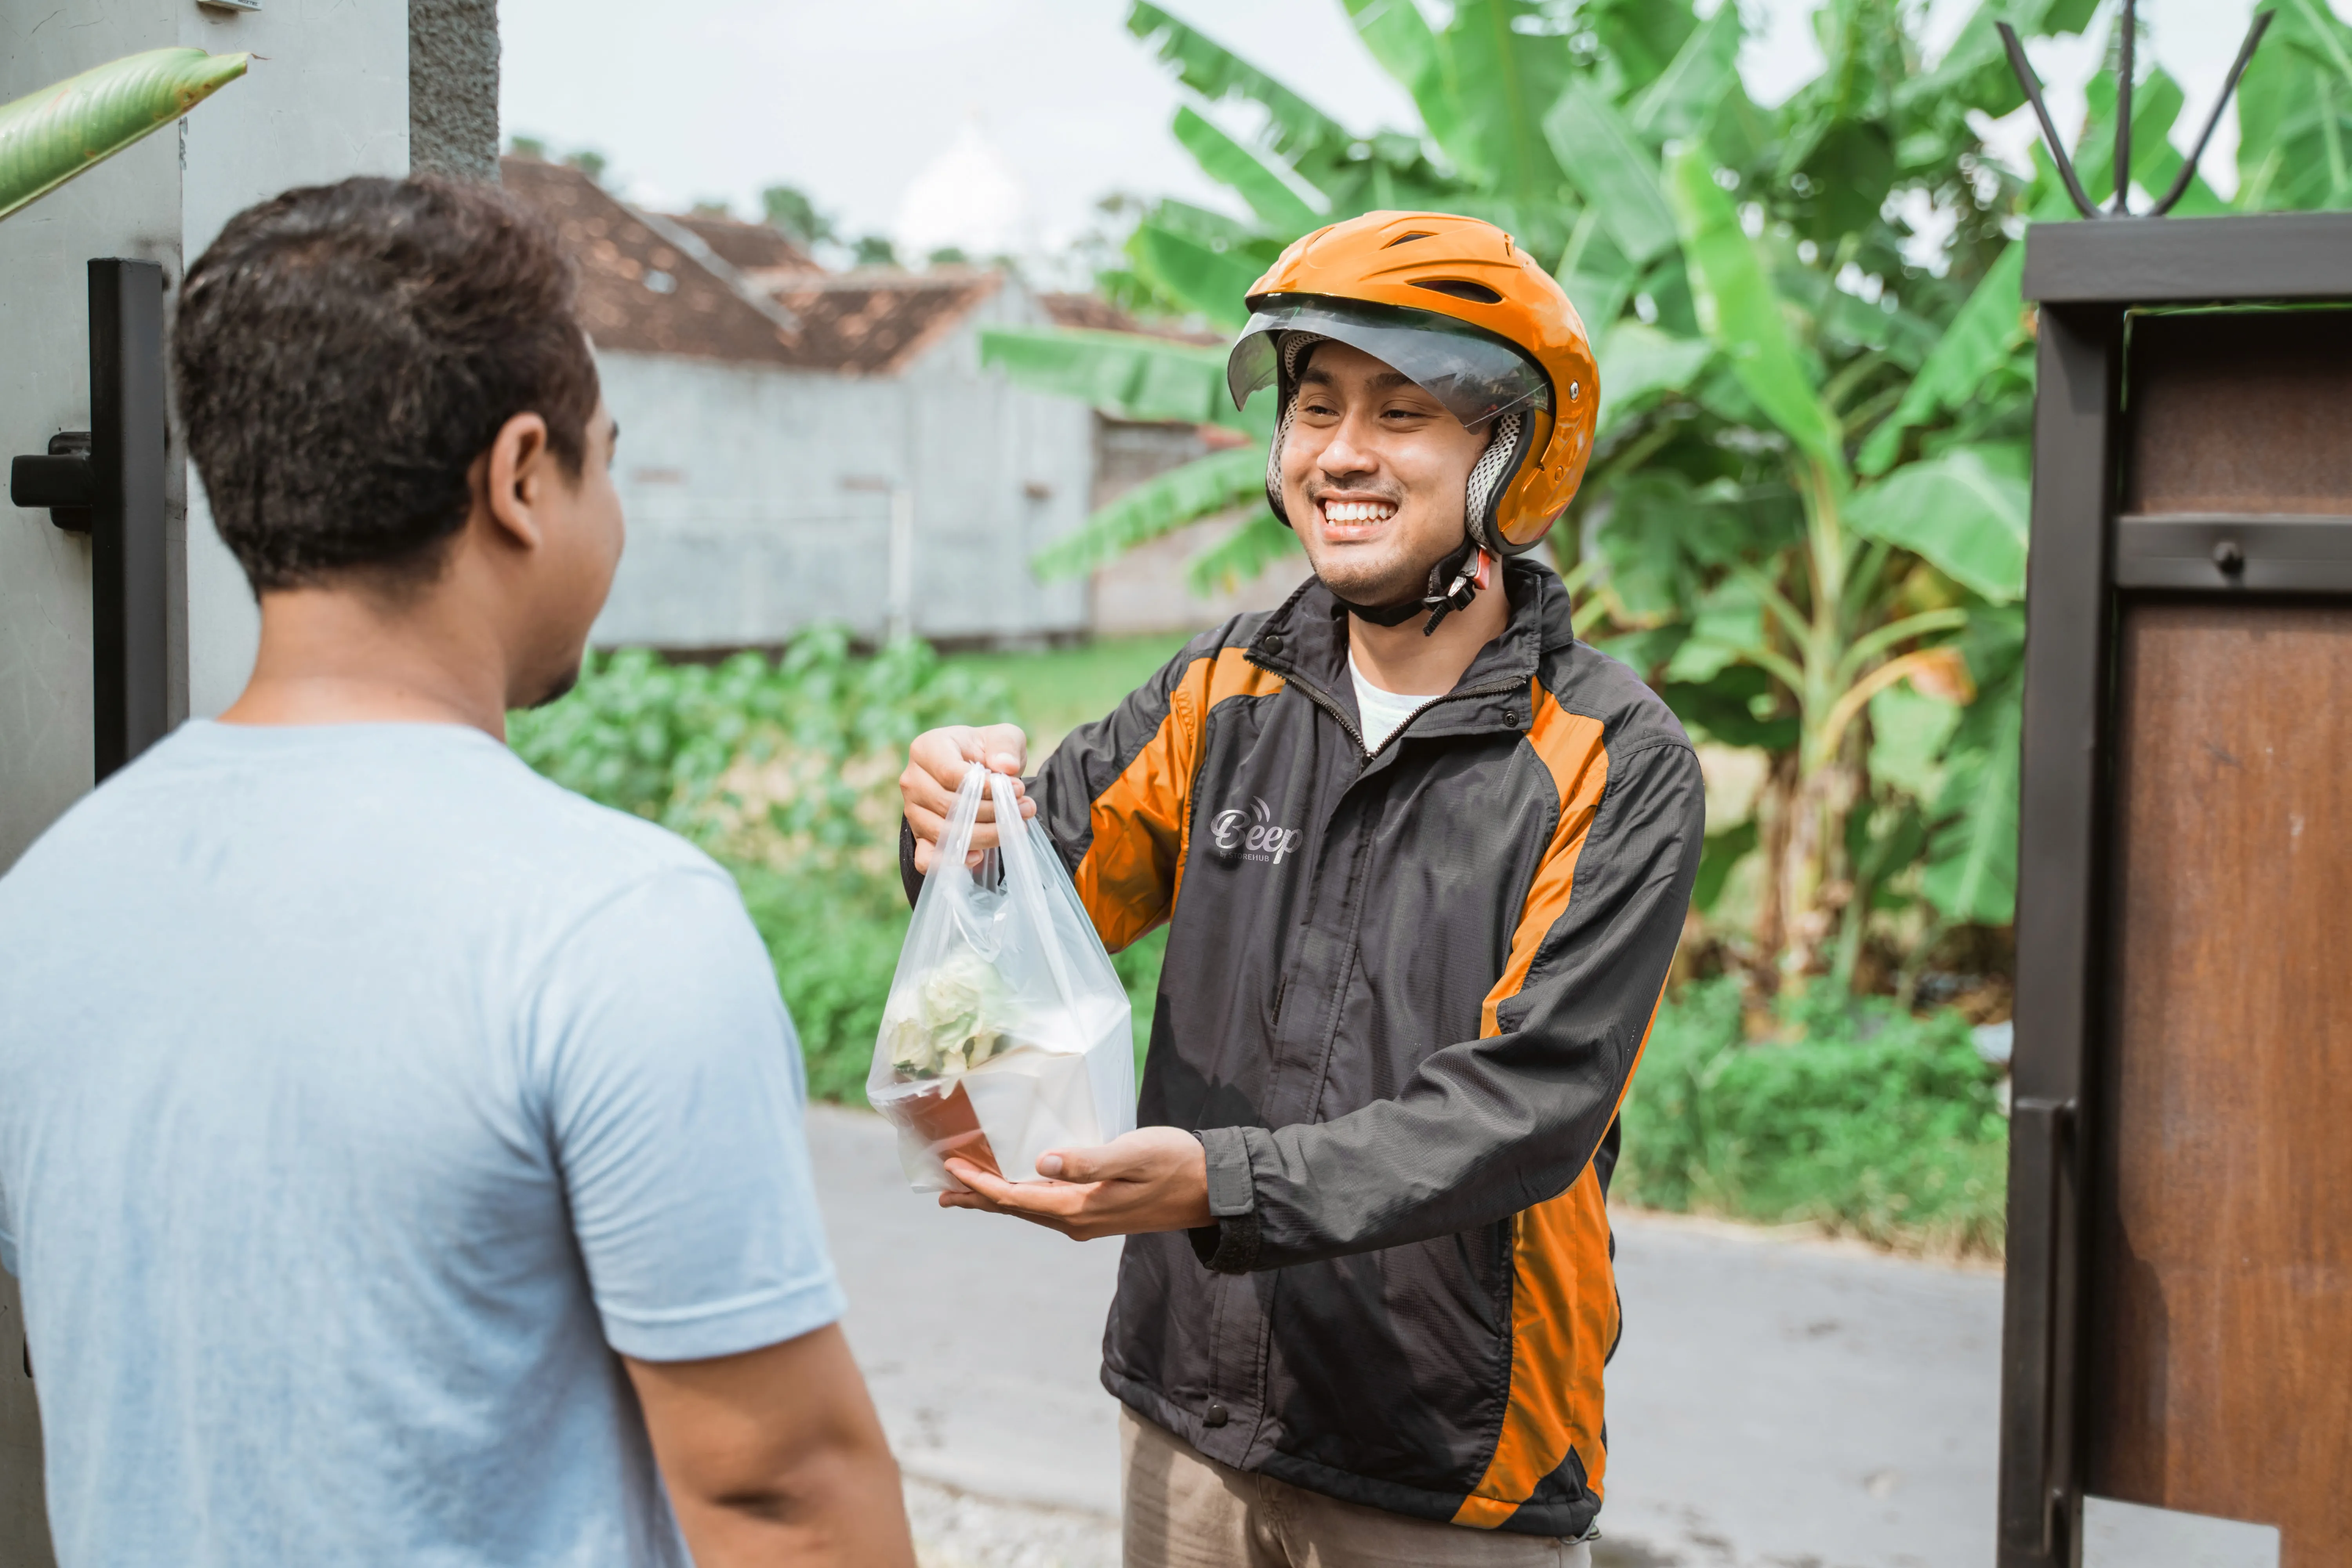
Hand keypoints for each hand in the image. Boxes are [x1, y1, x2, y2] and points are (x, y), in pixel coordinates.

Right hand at [900, 724, 1032, 872]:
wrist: (977, 770)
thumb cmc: (987, 752)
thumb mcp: (1004, 737)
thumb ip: (1005, 745)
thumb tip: (1006, 766)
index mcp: (927, 749)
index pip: (951, 774)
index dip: (985, 787)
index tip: (1017, 789)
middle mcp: (912, 781)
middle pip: (948, 806)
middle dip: (992, 813)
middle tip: (1023, 810)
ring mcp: (912, 811)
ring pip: (943, 833)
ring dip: (984, 836)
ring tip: (1014, 827)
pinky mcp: (918, 836)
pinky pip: (926, 858)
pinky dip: (952, 861)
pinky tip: (978, 857)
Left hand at [938, 1126, 1212, 1240]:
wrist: (1212, 1190)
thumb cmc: (1176, 1163)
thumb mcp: (1133, 1154)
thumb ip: (1088, 1160)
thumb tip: (1042, 1161)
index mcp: (1080, 1208)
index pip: (1016, 1197)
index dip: (980, 1184)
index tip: (952, 1167)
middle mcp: (1078, 1221)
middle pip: (1015, 1210)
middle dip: (978, 1198)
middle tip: (942, 1190)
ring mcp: (1088, 1221)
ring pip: (1030, 1210)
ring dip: (997, 1200)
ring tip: (967, 1192)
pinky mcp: (1098, 1214)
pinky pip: (1047, 1208)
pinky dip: (1023, 1198)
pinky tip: (1019, 1188)